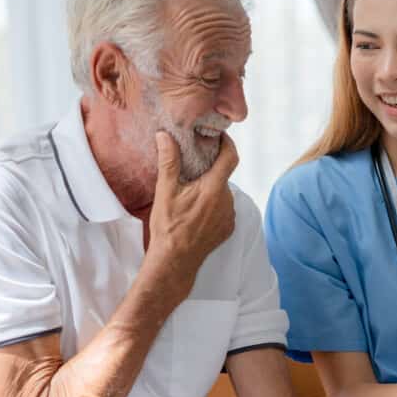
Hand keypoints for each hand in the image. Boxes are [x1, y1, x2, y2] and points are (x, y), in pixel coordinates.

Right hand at [147, 131, 237, 291]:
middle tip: (193, 168)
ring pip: (223, 193)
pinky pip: (224, 209)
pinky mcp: (228, 228)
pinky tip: (196, 211)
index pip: (231, 157)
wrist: (175, 260)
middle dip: (210, 170)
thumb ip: (169, 161)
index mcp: (214, 188)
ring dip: (211, 189)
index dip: (228, 143)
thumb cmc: (169, 227)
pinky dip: (213, 205)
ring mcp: (230, 215)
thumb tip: (165, 136)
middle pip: (223, 176)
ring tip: (191, 193)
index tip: (220, 136)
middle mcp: (227, 201)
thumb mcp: (165, 191)